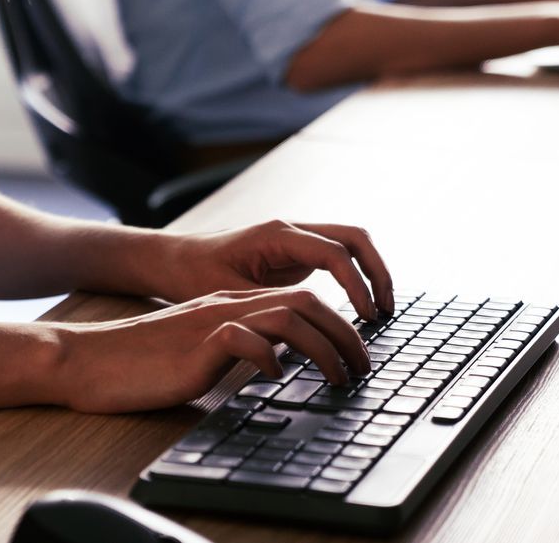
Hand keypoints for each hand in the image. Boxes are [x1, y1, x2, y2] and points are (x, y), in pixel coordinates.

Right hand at [51, 287, 372, 412]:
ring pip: (288, 315)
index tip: (357, 353)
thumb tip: (281, 364)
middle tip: (364, 368)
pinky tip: (276, 378)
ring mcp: (213, 321)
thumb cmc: (144, 363)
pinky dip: (270, 358)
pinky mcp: (196, 342)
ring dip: (325, 347)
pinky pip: (245, 340)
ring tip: (339, 378)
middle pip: (307, 301)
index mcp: (233, 305)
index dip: (338, 323)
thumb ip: (240, 348)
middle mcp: (229, 305)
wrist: (91, 360)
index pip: (301, 298)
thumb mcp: (203, 351)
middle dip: (346, 333)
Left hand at [132, 221, 393, 317]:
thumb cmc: (192, 277)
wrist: (172, 260)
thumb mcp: (229, 296)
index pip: (334, 253)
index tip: (368, 317)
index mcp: (276, 235)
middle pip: (353, 238)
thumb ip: (269, 307)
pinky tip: (359, 309)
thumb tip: (307, 329)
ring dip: (370, 273)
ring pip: (349, 245)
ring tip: (380, 312)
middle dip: (377, 271)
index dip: (357, 285)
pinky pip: (336, 259)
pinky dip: (355, 278)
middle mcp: (291, 230)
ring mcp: (294, 240)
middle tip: (386, 311)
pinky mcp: (294, 254)